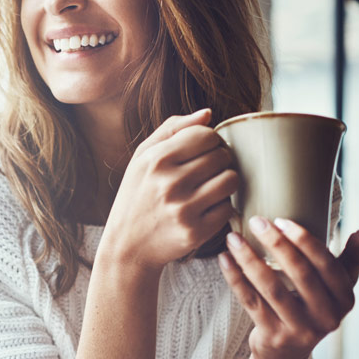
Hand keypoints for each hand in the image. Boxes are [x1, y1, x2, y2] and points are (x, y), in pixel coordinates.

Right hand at [101, 108, 238, 270]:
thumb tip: (208, 113)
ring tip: (210, 187)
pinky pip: (228, 208)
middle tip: (206, 171)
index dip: (209, 140)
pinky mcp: (196, 231)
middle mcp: (169, 183)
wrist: (127, 245)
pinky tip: (206, 208)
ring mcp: (184, 209)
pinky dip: (221, 206)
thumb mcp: (142, 158)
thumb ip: (172, 130)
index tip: (202, 151)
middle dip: (219, 160)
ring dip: (225, 181)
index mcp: (156, 159)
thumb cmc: (136, 195)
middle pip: (222, 156)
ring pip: (231, 180)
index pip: (206, 134)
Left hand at [219, 217, 358, 358]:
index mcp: (344, 299)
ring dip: (249, 259)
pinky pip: (250, 301)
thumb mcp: (335, 290)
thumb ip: (349, 263)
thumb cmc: (311, 311)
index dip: (305, 241)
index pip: (327, 265)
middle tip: (257, 221)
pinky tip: (224, 258)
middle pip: (300, 274)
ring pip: (271, 288)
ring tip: (233, 238)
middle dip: (277, 244)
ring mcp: (299, 328)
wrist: (286, 353)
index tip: (282, 220)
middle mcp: (326, 316)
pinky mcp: (273, 335)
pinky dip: (235, 278)